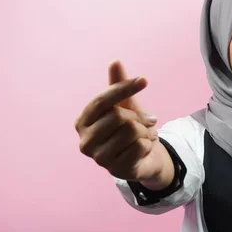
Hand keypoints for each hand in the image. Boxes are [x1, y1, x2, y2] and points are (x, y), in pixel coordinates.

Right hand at [74, 61, 173, 186]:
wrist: (143, 158)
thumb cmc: (129, 129)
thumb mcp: (125, 105)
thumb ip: (118, 85)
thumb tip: (115, 61)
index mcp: (83, 122)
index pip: (103, 100)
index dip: (124, 88)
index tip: (144, 80)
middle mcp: (85, 141)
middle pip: (119, 116)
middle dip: (139, 117)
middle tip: (146, 122)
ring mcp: (99, 158)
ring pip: (132, 131)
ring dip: (146, 131)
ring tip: (144, 136)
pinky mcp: (117, 170)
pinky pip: (141, 146)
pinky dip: (149, 144)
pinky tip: (144, 149)